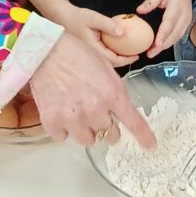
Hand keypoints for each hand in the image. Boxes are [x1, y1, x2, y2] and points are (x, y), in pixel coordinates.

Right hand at [31, 32, 155, 147]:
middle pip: (110, 135)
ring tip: (76, 112)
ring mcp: (74, 118)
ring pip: (88, 140)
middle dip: (106, 126)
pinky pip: (63, 137)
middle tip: (96, 112)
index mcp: (112, 94)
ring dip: (85, 130)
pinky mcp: (53, 122)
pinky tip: (60, 112)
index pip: (133, 122)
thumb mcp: (106, 68)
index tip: (150, 145)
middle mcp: (95, 110)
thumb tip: (119, 109)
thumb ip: (115, 91)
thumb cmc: (77, 54)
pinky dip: (63, 128)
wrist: (46, 50)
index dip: (144, 136)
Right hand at [62, 5, 138, 69]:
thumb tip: (123, 33)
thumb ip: (108, 25)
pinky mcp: (90, 50)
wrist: (62, 17)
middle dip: (124, 60)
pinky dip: (112, 52)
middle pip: (111, 63)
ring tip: (129, 50)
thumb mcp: (93, 18)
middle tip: (136, 53)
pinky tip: (117, 45)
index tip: (136, 55)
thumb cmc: (76, 17)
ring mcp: (90, 54)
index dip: (126, 60)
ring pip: (107, 60)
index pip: (113, 60)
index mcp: (93, 50)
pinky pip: (103, 54)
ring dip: (118, 56)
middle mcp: (91, 55)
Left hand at [137, 0, 193, 56]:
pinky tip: (161, 46)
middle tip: (150, 53)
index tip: (155, 44)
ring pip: (177, 37)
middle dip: (162, 46)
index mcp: (176, 6)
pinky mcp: (187, 23)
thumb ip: (150, 1)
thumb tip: (139, 11)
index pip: (169, 23)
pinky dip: (170, 42)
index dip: (162, 35)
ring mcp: (187, 20)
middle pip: (174, 34)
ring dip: (166, 46)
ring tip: (153, 52)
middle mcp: (184, 15)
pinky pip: (179, 35)